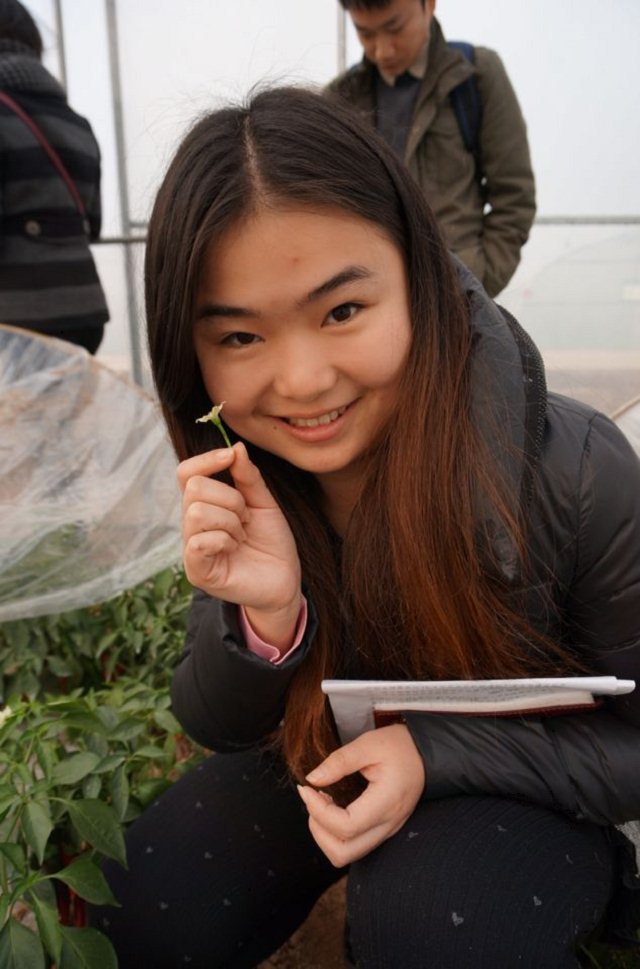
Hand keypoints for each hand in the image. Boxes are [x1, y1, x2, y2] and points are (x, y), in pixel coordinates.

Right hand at [177, 442, 301, 646]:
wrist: (286, 579)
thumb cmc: (271, 542)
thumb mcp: (263, 502)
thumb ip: (248, 477)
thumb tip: (235, 448)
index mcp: (204, 505)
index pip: (186, 473)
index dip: (206, 460)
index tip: (229, 457)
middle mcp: (192, 525)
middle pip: (194, 488)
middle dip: (230, 498)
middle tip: (246, 518)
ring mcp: (192, 548)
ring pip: (196, 513)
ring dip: (230, 521)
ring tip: (242, 535)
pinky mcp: (197, 572)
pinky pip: (198, 542)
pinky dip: (224, 539)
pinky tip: (235, 548)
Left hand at [297, 724, 424, 866]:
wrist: (425, 753)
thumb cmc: (399, 746)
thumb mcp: (368, 744)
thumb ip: (339, 761)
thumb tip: (312, 779)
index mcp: (387, 803)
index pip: (346, 827)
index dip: (318, 812)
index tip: (307, 788)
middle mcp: (388, 824)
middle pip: (343, 853)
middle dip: (318, 830)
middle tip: (313, 799)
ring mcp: (387, 831)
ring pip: (347, 855)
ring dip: (325, 835)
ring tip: (322, 804)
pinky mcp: (382, 830)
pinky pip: (354, 845)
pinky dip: (336, 834)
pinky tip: (334, 807)